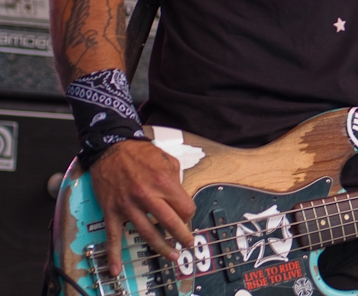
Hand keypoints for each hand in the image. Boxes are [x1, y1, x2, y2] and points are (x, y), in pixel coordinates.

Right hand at [89, 140, 195, 276]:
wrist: (111, 148)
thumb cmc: (139, 153)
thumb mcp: (167, 160)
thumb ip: (176, 179)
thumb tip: (181, 197)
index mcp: (163, 182)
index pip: (185, 208)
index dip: (189, 215)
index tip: (188, 218)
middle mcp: (147, 196)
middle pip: (170, 223)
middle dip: (182, 237)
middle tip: (188, 244)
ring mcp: (128, 205)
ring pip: (147, 233)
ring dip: (161, 247)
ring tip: (171, 256)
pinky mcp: (112, 211)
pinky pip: (113, 236)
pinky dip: (114, 254)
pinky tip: (116, 267)